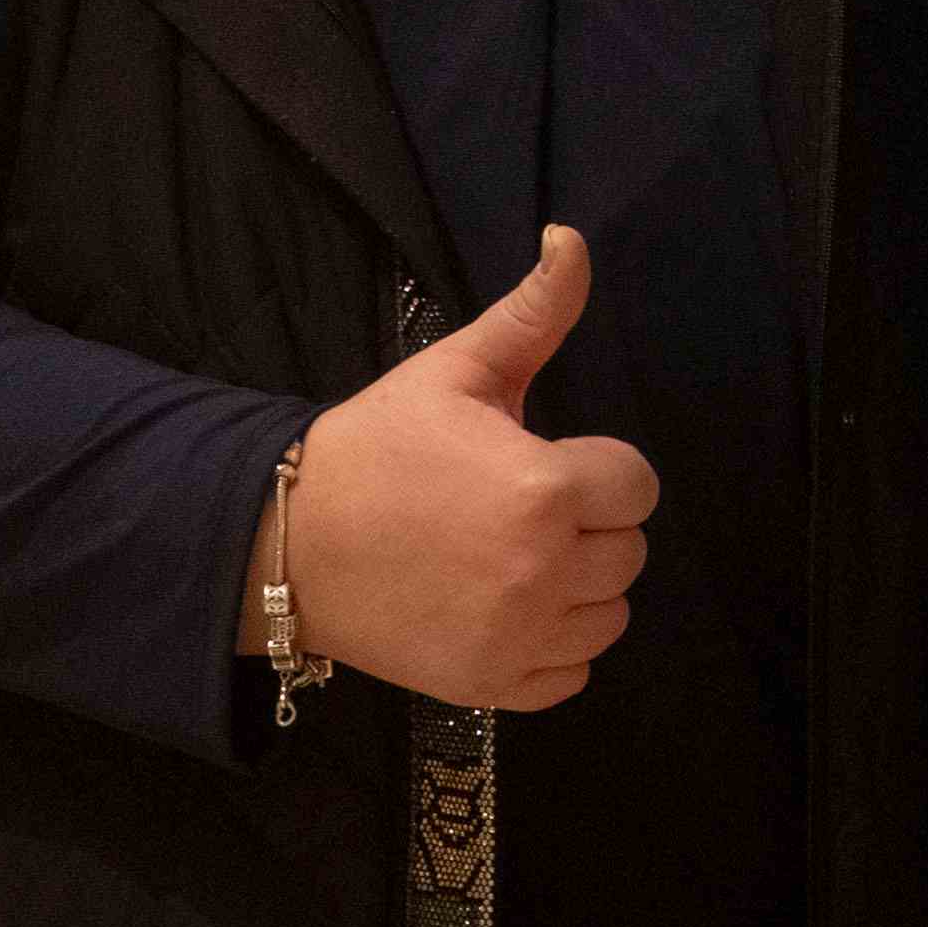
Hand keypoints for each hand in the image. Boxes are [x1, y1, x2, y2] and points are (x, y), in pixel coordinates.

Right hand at [279, 231, 654, 711]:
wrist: (290, 543)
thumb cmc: (377, 449)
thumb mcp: (455, 371)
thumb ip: (532, 313)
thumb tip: (572, 239)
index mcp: (544, 489)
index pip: (637, 485)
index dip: (595, 468)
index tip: (544, 462)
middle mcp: (543, 572)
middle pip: (628, 551)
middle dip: (587, 524)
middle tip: (517, 508)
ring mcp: (518, 638)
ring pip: (609, 615)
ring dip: (578, 588)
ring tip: (513, 557)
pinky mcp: (494, 687)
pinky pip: (574, 673)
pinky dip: (552, 646)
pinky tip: (506, 608)